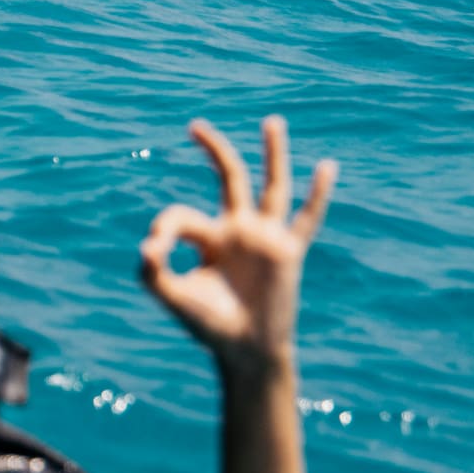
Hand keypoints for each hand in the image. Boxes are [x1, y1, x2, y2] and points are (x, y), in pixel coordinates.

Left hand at [139, 117, 335, 378]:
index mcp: (206, 238)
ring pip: (271, 186)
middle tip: (195, 125)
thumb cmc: (207, 325)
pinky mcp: (289, 251)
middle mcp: (236, 230)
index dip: (164, 228)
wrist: (245, 350)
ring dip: (272, 154)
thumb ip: (151, 273)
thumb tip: (146, 244)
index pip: (180, 215)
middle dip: (213, 151)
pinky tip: (327, 167)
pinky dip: (318, 193)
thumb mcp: (173, 297)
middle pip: (229, 179)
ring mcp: (264, 238)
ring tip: (271, 122)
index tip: (153, 252)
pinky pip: (307, 217)